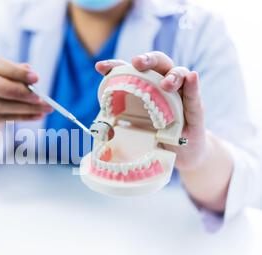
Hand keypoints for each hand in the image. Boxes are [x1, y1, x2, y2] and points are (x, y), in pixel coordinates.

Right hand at [0, 56, 51, 123]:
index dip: (16, 72)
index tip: (36, 78)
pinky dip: (24, 117)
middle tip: (38, 96)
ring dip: (24, 107)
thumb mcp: (8, 72)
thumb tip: (31, 74)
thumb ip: (19, 71)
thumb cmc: (1, 81)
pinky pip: (4, 118)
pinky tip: (39, 115)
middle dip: (17, 91)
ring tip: (45, 108)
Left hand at [95, 52, 207, 171]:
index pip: (131, 70)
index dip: (115, 66)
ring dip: (172, 75)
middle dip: (147, 60)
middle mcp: (164, 85)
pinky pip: (194, 96)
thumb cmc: (158, 137)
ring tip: (166, 84)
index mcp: (146, 87)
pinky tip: (192, 77)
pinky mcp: (195, 110)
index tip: (100, 67)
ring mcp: (181, 96)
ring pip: (179, 74)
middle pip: (158, 64)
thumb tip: (99, 130)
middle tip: (137, 63)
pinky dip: (193, 85)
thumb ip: (123, 124)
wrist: (184, 154)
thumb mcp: (137, 130)